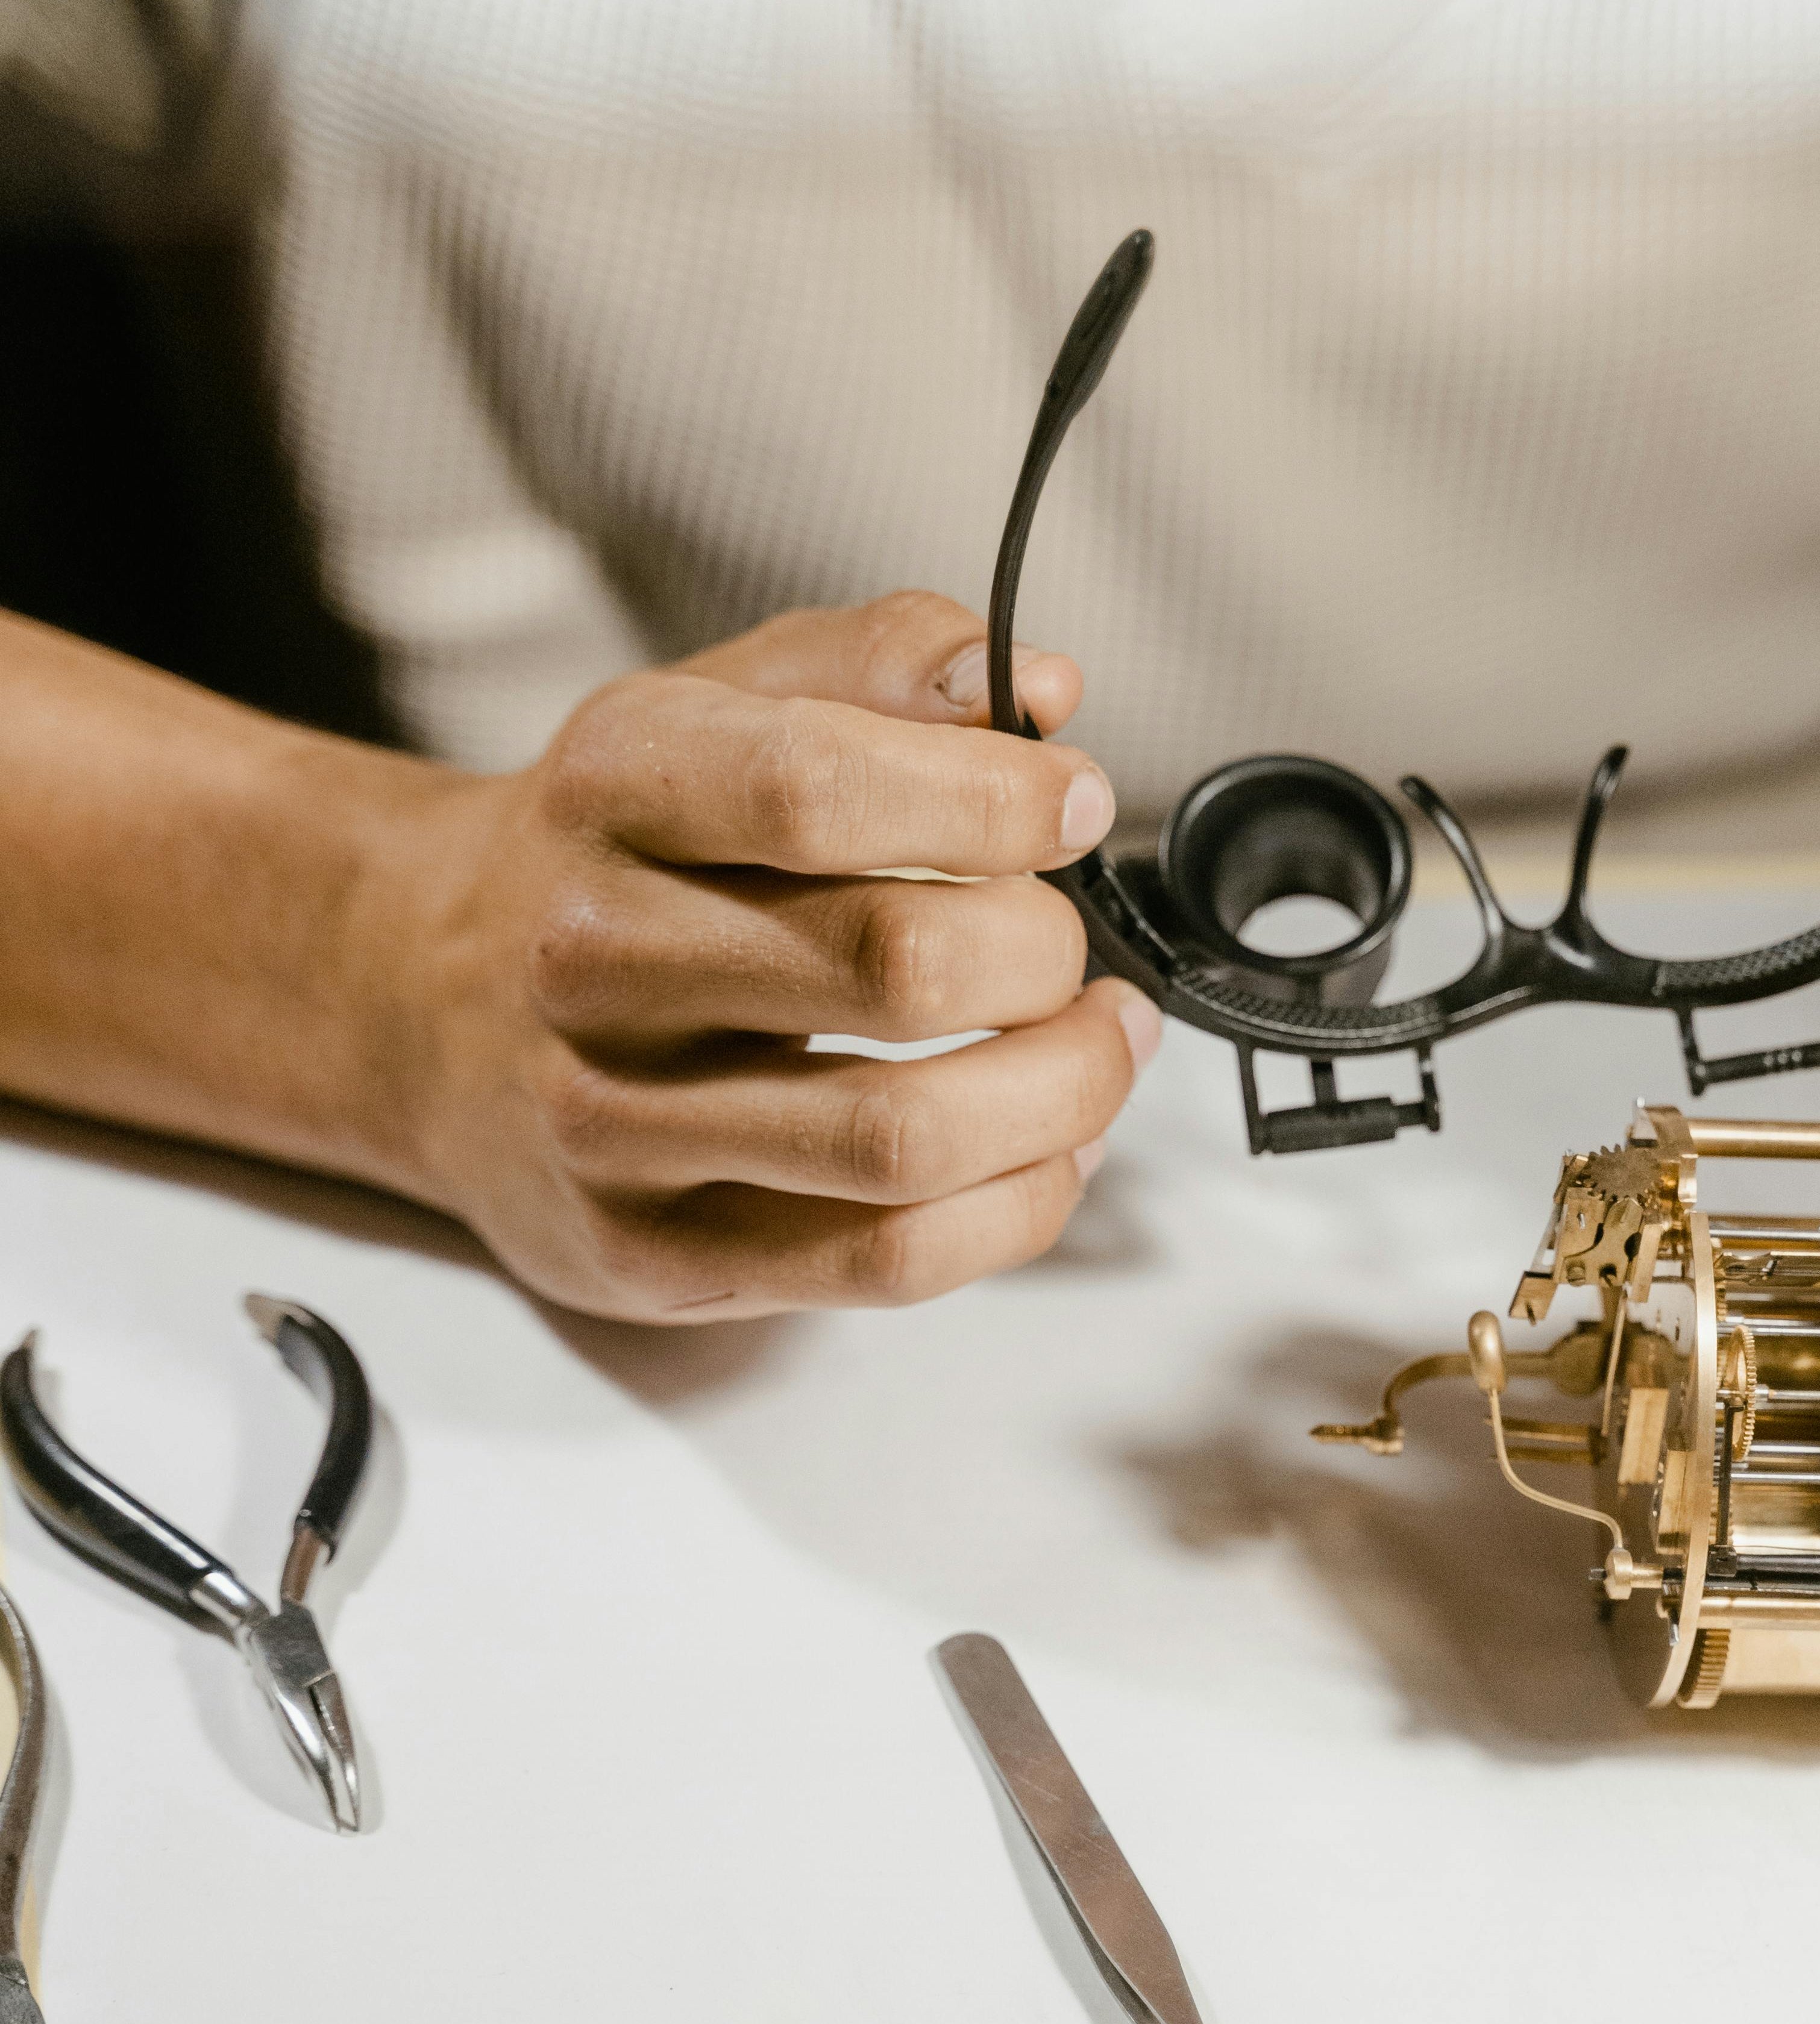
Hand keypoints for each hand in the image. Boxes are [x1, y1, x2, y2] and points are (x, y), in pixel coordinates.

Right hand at [393, 591, 1158, 1319]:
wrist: (417, 1006)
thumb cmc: (610, 853)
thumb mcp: (715, 705)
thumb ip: (882, 665)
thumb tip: (1041, 693)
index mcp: (614, 787)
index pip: (821, 788)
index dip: (994, 801)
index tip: (1074, 808)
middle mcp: (593, 956)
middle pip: (896, 966)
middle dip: (1043, 954)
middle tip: (1070, 946)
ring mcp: (611, 1124)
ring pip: (905, 1138)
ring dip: (1062, 1093)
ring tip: (1100, 1044)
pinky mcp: (654, 1253)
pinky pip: (887, 1261)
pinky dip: (1017, 1206)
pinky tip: (1052, 1148)